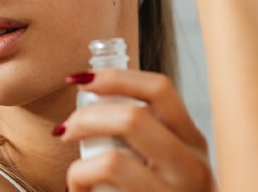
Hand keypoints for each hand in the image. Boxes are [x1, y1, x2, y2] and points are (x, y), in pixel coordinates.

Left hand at [58, 69, 213, 191]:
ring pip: (113, 162)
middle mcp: (192, 166)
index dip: (115, 76)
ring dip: (79, 167)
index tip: (80, 79)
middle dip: (85, 118)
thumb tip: (91, 98)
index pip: (159, 89)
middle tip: (65, 130)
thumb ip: (147, 136)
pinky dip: (80, 186)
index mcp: (192, 141)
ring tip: (75, 177)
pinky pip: (102, 190)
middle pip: (132, 118)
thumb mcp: (172, 165)